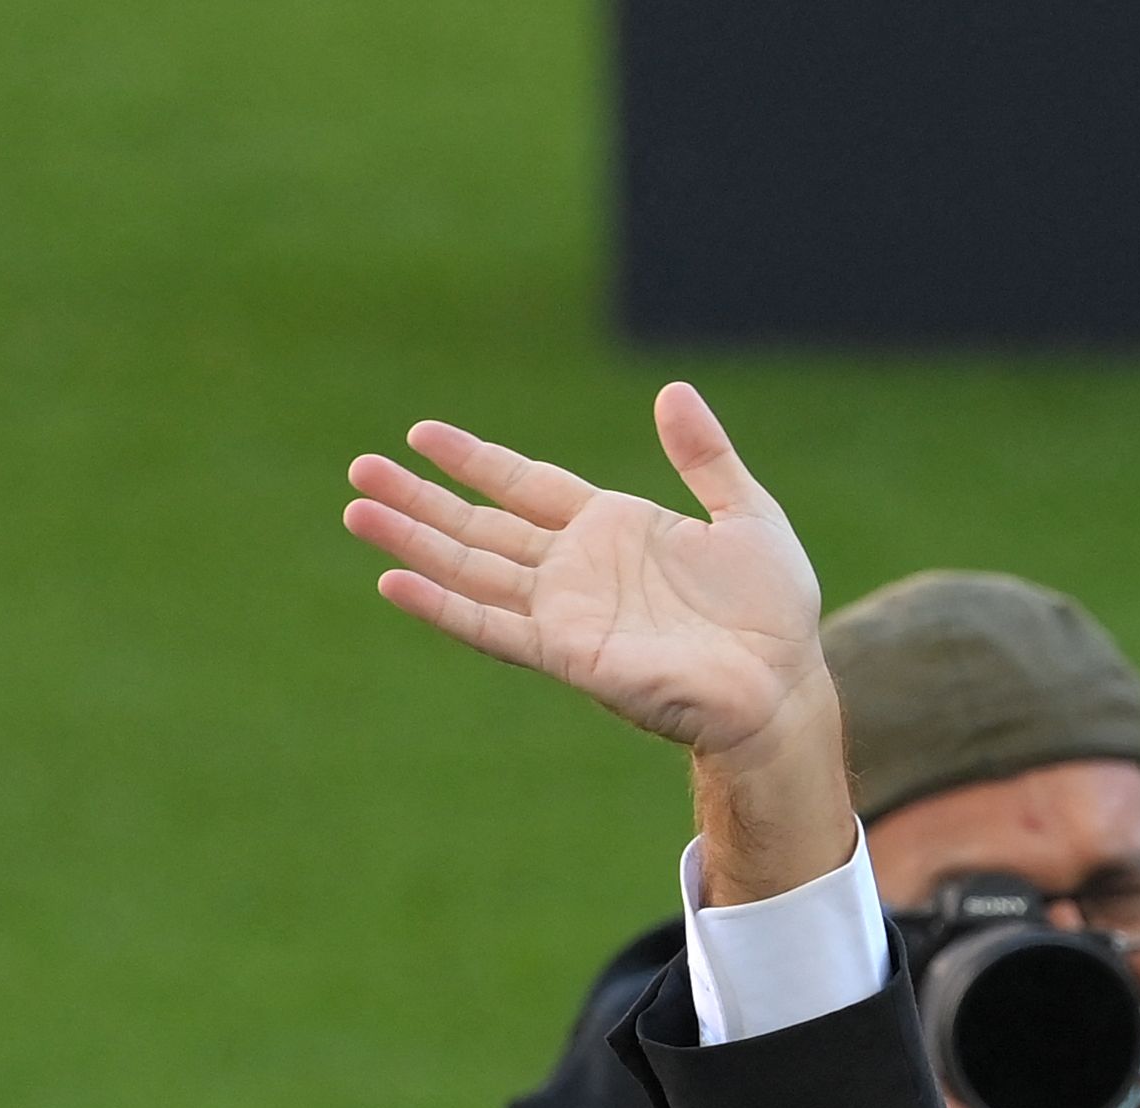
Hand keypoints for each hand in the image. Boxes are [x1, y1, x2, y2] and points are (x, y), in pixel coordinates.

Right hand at [343, 382, 857, 903]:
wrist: (782, 685)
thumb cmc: (772, 611)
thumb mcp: (746, 514)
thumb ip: (704, 457)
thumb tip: (673, 391)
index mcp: (613, 529)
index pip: (525, 485)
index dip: (476, 460)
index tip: (421, 433)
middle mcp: (578, 570)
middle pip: (481, 526)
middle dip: (422, 498)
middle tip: (359, 468)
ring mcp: (567, 613)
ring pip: (472, 570)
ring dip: (414, 543)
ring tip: (357, 511)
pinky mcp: (568, 654)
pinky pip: (493, 627)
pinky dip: (443, 607)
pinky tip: (394, 583)